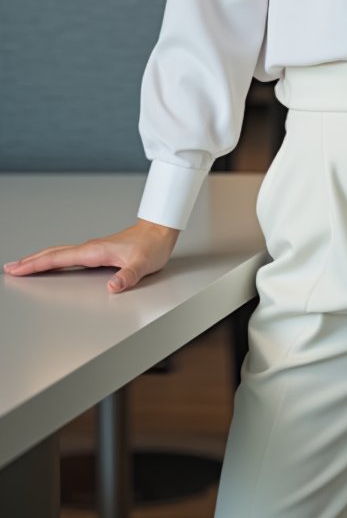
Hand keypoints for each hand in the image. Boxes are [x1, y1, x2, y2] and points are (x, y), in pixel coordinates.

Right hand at [3, 219, 179, 293]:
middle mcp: (91, 248)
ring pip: (60, 254)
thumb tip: (113, 286)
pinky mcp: (98, 252)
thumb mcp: (143, 264)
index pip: (59, 258)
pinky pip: (69, 256)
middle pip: (53, 254)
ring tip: (24, 266)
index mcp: (95, 250)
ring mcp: (93, 249)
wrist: (161, 231)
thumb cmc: (152, 246)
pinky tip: (52, 265)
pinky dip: (55, 260)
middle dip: (31, 261)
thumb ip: (128, 276)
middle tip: (10, 267)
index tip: (18, 268)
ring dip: (40, 260)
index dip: (37, 264)